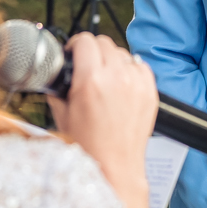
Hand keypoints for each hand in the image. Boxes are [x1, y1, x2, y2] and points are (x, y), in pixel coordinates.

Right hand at [48, 33, 157, 186]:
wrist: (115, 167)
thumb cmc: (89, 146)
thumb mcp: (62, 116)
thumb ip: (57, 90)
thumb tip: (56, 76)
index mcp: (91, 81)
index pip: (85, 40)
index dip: (75, 44)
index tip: (74, 52)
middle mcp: (116, 78)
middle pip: (104, 42)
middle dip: (92, 51)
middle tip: (87, 65)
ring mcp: (136, 84)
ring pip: (123, 52)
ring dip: (112, 60)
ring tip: (105, 77)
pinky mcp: (150, 91)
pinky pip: (140, 66)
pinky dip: (130, 70)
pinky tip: (122, 83)